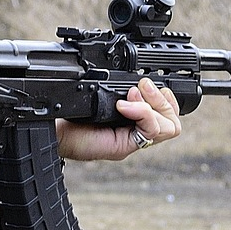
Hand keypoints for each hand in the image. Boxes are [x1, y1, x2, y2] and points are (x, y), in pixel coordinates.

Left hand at [56, 78, 181, 161]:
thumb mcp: (103, 100)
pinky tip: (122, 107)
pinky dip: (141, 113)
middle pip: (174, 122)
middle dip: (162, 98)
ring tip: (132, 95)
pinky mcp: (124, 147)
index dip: (166, 97)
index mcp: (135, 122)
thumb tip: (138, 83)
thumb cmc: (73, 117)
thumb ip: (122, 93)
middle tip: (140, 86)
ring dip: (154, 105)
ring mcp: (132, 142)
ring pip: (169, 127)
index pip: (169, 113)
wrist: (56, 131)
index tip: (145, 83)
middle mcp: (137, 134)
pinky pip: (150, 131)